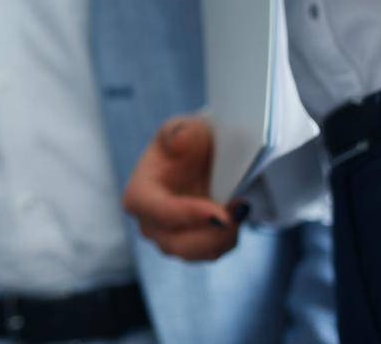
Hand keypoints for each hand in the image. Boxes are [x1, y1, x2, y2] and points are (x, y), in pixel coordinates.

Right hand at [121, 115, 247, 260]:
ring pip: (199, 252)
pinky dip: (230, 236)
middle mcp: (150, 223)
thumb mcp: (182, 128)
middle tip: (237, 211)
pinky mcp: (195, 245)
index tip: (219, 212)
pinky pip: (214, 251)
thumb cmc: (188, 142)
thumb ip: (177, 132)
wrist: (204, 155)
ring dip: (224, 235)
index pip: (156, 211)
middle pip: (176, 244)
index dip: (187, 214)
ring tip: (241, 207)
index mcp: (139, 194)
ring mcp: (172, 238)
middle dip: (211, 234)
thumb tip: (178, 140)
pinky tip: (239, 212)